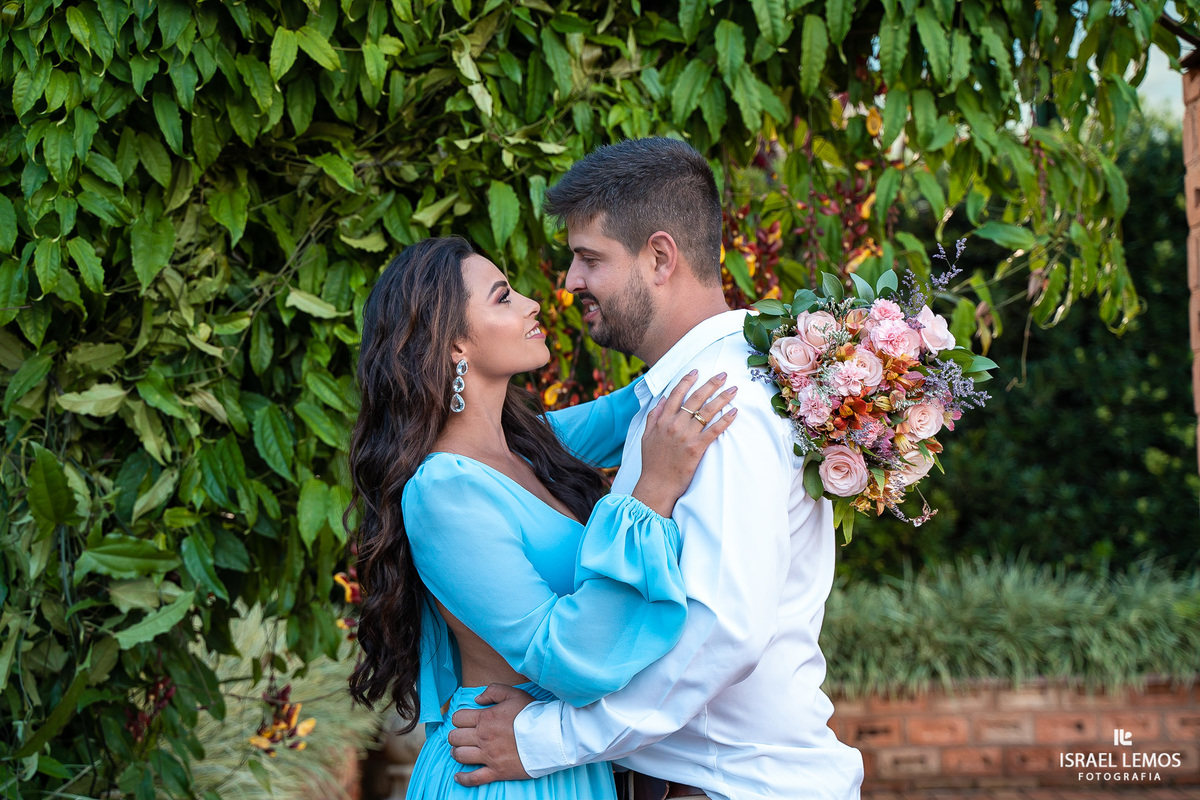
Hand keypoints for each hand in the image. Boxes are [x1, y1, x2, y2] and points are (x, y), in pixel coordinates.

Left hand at [447, 683, 535, 785]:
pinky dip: (463, 778)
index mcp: (485, 718)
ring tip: (461, 751)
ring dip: (457, 752)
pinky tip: (458, 776)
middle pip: (455, 737)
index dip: (458, 718)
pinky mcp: (496, 771)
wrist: (549, 736)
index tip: (464, 721)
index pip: (458, 718)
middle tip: (462, 736)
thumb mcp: (513, 693)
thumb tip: (477, 699)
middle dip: (455, 735)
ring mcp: (488, 756)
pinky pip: (473, 778)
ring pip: (459, 755)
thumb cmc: (532, 714)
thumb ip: (492, 691)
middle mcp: (483, 737)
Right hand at [633, 370, 737, 516]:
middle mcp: (674, 425)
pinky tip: (734, 412)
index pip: (676, 394)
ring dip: (722, 398)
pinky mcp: (696, 448)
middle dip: (711, 384)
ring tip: (734, 389)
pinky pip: (714, 430)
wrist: (657, 485)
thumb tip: (663, 399)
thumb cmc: (652, 462)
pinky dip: (725, 420)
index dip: (687, 380)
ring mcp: (686, 436)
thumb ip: (653, 416)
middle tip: (723, 374)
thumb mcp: (646, 436)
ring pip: (707, 411)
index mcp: (662, 420)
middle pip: (695, 398)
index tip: (697, 370)